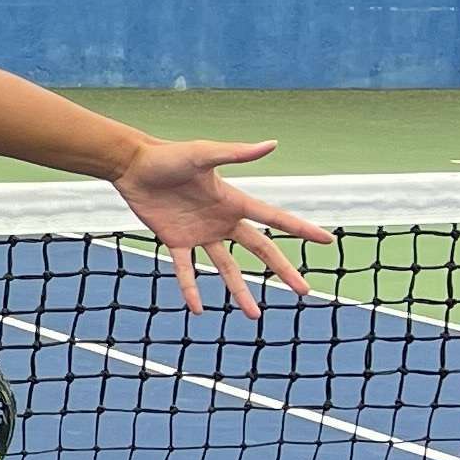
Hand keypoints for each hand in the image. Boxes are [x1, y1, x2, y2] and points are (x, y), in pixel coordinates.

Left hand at [109, 137, 333, 316]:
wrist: (133, 166)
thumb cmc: (169, 156)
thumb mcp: (204, 154)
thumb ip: (237, 152)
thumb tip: (272, 143)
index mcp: (234, 201)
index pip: (275, 219)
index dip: (300, 230)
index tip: (325, 240)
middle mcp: (222, 221)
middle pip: (260, 250)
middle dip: (282, 270)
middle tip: (303, 291)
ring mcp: (200, 233)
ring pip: (226, 268)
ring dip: (240, 291)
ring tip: (254, 315)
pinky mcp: (175, 241)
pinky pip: (186, 270)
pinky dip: (191, 289)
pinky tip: (198, 309)